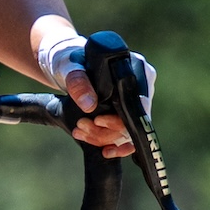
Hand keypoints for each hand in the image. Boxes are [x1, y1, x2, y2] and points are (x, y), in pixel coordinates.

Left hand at [35, 25, 154, 160]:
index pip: (141, 100)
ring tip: (80, 132)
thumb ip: (78, 82)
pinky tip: (101, 150)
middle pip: (135, 119)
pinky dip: (108, 143)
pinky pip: (123, 135)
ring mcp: (135, 102)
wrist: (67, 67)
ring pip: (128, 131)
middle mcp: (141, 86)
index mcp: (137, 68)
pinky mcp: (126, 114)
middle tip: (82, 127)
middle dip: (108, 130)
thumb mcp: (71, 67)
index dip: (124, 117)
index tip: (99, 121)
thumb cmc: (72, 59)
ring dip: (104, 138)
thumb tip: (89, 105)